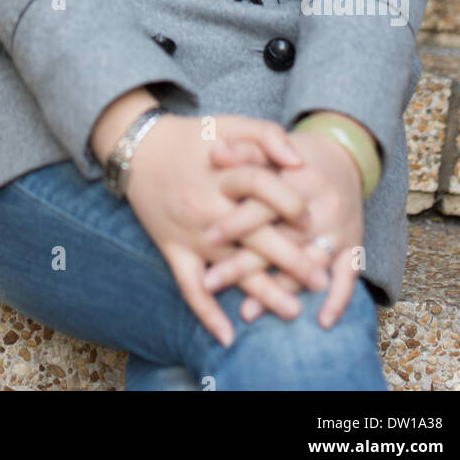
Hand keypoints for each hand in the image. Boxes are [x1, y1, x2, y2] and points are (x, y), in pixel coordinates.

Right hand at [123, 113, 324, 344]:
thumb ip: (266, 135)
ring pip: (229, 268)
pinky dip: (206, 313)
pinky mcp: (172, 249)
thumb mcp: (228, 123)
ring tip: (293, 310)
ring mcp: (188, 232)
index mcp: (220, 172)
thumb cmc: (192, 137)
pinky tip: (227, 335)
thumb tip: (299, 162)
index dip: (288, 202)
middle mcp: (205, 205)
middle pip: (252, 235)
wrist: (140, 148)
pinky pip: (188, 287)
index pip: (260, 186)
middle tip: (319, 279)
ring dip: (261, 291)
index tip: (310, 220)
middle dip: (289, 259)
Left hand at [197, 130, 365, 328]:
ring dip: (279, 290)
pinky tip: (321, 322)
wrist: (341, 157)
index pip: (264, 204)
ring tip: (246, 311)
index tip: (207, 238)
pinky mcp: (355, 244)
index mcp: (298, 178)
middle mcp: (322, 205)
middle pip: (281, 240)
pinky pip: (350, 277)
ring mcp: (340, 227)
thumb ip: (243, 151)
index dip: (235, 222)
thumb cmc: (292, 158)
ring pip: (309, 264)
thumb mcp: (270, 146)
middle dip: (244, 264)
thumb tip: (213, 154)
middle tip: (211, 282)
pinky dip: (338, 301)